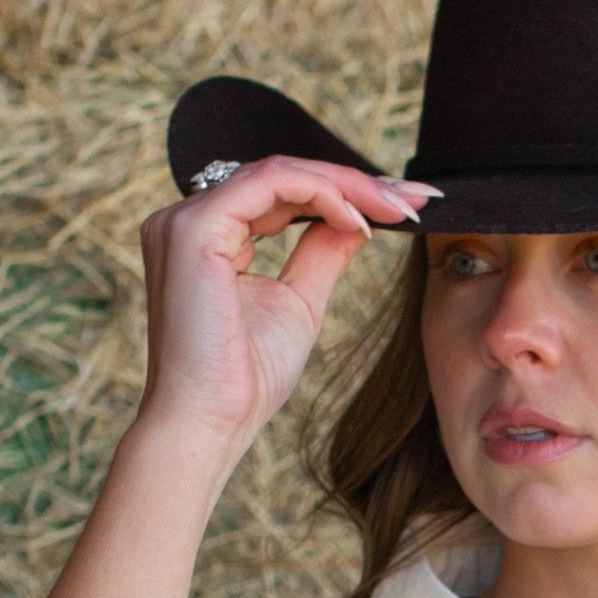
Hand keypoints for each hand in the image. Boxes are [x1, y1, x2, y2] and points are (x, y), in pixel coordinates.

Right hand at [132, 157, 434, 462]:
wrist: (209, 424)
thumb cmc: (245, 380)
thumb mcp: (299, 302)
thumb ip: (322, 252)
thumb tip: (359, 221)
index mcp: (209, 237)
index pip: (281, 193)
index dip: (343, 193)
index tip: (401, 206)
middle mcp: (188, 219)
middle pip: (283, 176)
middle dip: (354, 183)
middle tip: (413, 198)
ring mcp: (185, 220)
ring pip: (279, 172)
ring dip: (346, 185)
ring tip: (395, 208)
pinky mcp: (194, 228)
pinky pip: (270, 184)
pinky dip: (322, 194)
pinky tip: (359, 220)